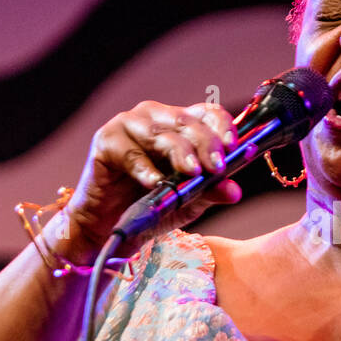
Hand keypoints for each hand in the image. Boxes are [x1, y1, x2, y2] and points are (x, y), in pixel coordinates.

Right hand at [57, 100, 243, 260]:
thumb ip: (210, 192)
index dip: (222, 127)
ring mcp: (130, 126)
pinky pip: (129, 153)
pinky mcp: (106, 141)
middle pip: (187, 121)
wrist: (110, 226)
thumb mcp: (189, 202)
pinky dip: (144, 169)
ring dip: (179, 152)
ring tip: (192, 172)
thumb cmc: (151, 206)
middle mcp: (157, 118)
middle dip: (206, 144)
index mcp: (181, 125)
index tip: (233, 148)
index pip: (208, 113)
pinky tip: (155, 182)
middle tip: (216, 167)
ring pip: (160, 134)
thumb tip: (234, 190)